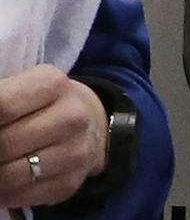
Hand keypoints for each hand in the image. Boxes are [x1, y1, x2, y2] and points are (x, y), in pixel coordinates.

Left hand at [0, 66, 107, 207]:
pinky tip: (0, 183)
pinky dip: (1, 193)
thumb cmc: (40, 104)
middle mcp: (72, 117)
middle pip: (4, 144)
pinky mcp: (70, 183)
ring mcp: (75, 152)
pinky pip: (21, 196)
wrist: (89, 123)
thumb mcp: (18, 89)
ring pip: (9, 176)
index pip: (1, 107)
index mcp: (53, 84)